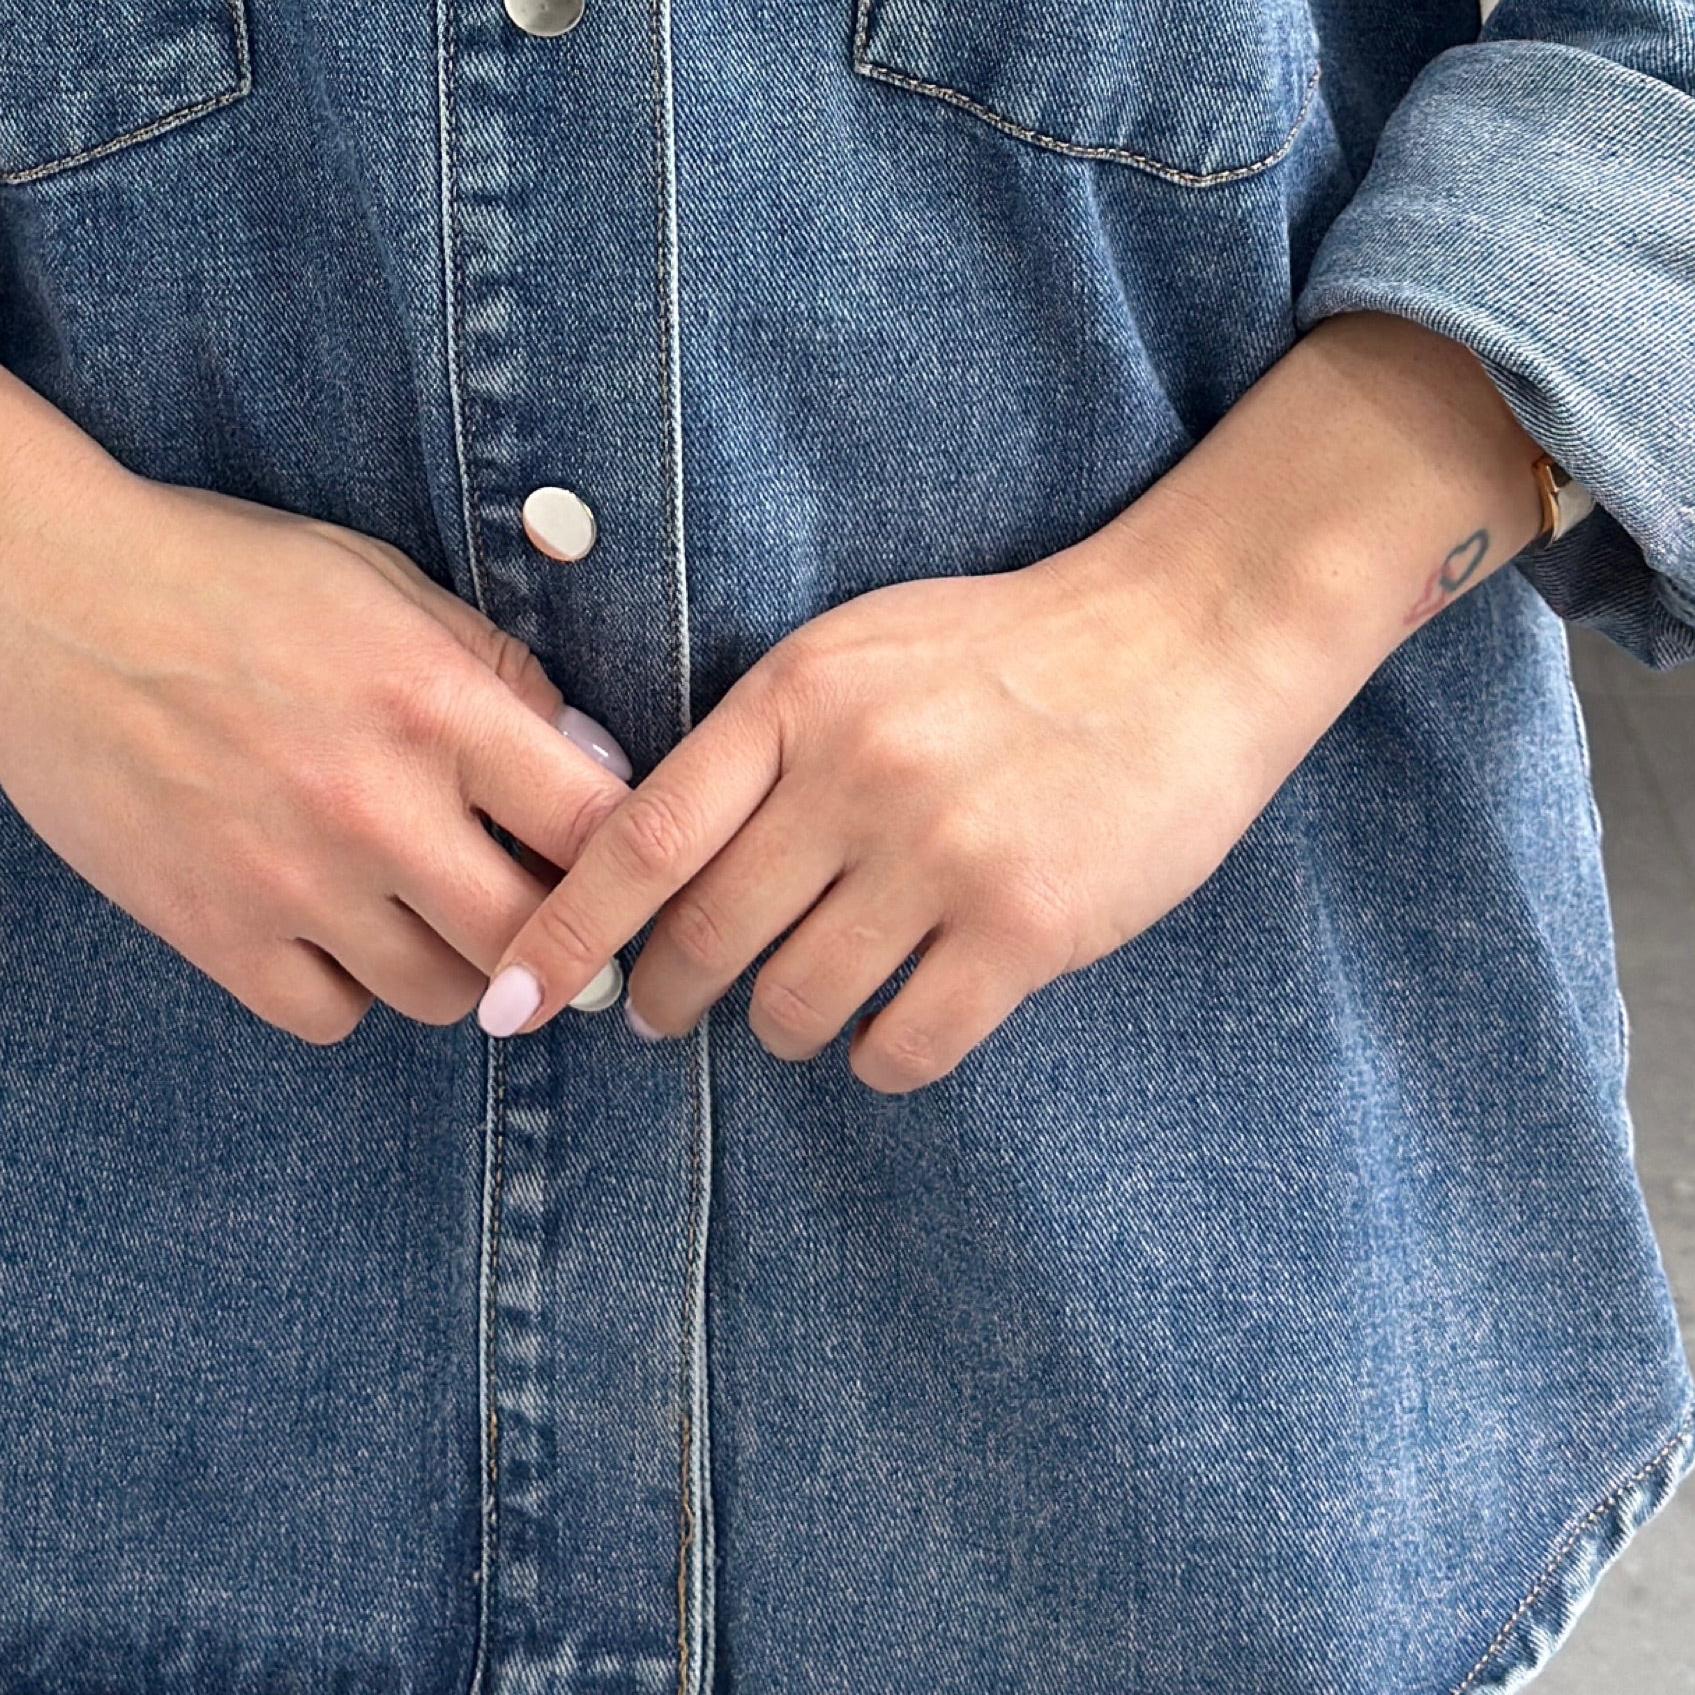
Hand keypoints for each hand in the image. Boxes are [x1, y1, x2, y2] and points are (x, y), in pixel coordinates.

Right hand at [0, 476, 639, 1042]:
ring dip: (452, 960)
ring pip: (441, 993)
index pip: (599, 824)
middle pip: (534, 937)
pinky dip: (346, 986)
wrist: (45, 599)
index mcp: (433, 700)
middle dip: (554, 930)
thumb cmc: (219, 572)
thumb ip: (491, 669)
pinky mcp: (214, 931)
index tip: (623, 859)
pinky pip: (329, 1016)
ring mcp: (292, 879)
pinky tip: (329, 925)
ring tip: (423, 905)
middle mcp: (375, 803)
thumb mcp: (378, 579)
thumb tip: (588, 760)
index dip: (631, 854)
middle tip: (535, 906)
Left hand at [470, 310, 1540, 1093]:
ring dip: (780, 1026)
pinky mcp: (1026, 928)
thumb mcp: (854, 652)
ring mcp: (941, 856)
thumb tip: (650, 850)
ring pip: (799, 1005)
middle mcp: (855, 776)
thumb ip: (759, 739)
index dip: (563, 934)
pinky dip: (879, 1056)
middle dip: (665, 996)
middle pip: (706, 937)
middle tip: (662, 1013)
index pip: (641, 839)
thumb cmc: (1004, 647)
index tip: (512, 998)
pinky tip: (888, 1031)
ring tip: (791, 1012)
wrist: (1181, 639)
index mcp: (796, 697)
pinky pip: (907, 1044)